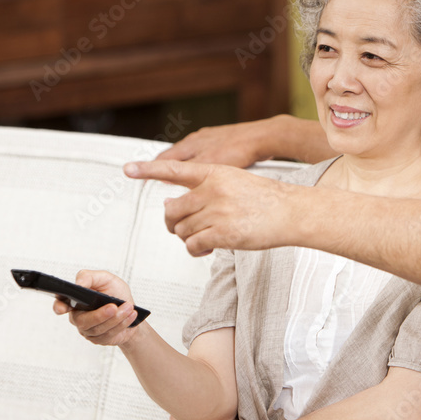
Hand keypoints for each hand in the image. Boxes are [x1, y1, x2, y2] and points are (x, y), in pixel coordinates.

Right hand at [53, 270, 139, 345]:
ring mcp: (88, 330)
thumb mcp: (106, 279)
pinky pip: (108, 335)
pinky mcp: (99, 339)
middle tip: (114, 306)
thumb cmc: (116, 293)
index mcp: (76, 300)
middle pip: (83, 321)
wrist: (131, 310)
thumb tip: (78, 283)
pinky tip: (130, 316)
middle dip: (100, 315)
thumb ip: (90, 277)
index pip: (61, 304)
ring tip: (128, 308)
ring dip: (116, 318)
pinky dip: (122, 324)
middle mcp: (79, 316)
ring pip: (98, 329)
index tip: (62, 308)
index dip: (59, 307)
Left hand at [124, 160, 300, 256]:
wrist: (292, 212)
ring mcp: (217, 211)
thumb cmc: (265, 200)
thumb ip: (203, 189)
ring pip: (182, 230)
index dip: (148, 169)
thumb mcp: (233, 182)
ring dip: (189, 238)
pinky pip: (193, 245)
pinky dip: (196, 250)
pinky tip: (209, 248)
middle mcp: (212, 190)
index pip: (174, 170)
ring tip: (206, 238)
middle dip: (174, 223)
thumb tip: (170, 203)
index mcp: (214, 172)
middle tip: (184, 228)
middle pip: (173, 211)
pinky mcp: (223, 233)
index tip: (128, 169)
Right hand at [154, 120, 270, 167]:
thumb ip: (186, 172)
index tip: (140, 175)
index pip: (164, 159)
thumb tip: (166, 177)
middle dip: (165, 168)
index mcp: (190, 145)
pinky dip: (199, 162)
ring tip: (179, 175)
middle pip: (174, 155)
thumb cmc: (238, 150)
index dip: (152, 170)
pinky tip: (205, 168)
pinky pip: (204, 152)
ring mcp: (210, 139)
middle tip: (156, 177)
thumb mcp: (208, 165)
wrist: (262, 138)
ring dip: (182, 164)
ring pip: (189, 154)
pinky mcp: (222, 140)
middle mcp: (198, 139)